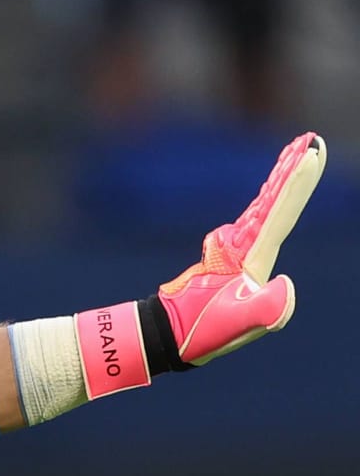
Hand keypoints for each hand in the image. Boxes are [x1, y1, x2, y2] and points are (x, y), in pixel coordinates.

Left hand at [157, 131, 325, 365]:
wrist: (166, 336)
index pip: (277, 213)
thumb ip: (266, 308)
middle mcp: (244, 250)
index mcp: (249, 259)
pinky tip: (272, 194)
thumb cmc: (197, 331)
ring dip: (281, 180)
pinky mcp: (235, 263)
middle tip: (308, 139)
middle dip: (290, 172)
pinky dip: (269, 203)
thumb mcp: (234, 325)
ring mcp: (238, 254)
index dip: (294, 184)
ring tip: (297, 152)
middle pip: (271, 202)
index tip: (308, 153)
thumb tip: (287, 282)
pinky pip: (257, 224)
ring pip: (264, 208)